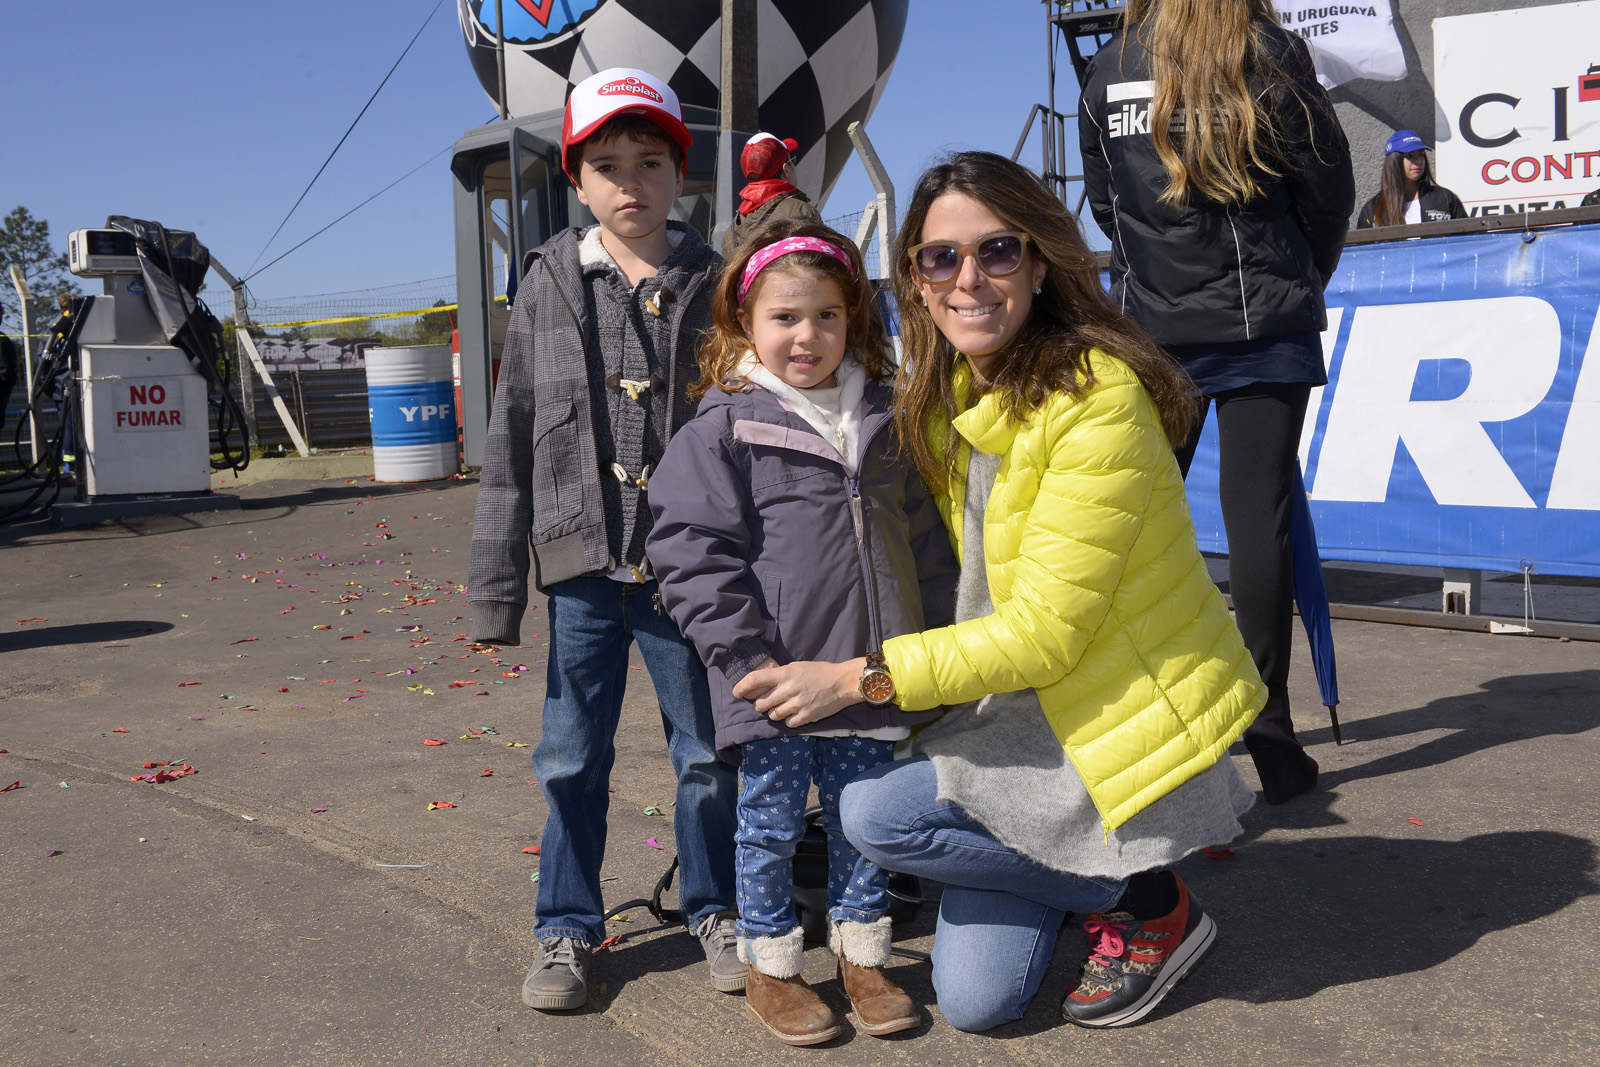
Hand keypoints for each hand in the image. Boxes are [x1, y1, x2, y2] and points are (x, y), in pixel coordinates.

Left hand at [732, 658, 864, 726]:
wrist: (842, 683)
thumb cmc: (820, 672)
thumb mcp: (797, 666)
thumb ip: (780, 675)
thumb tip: (762, 684)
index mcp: (785, 674)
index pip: (755, 679)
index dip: (742, 687)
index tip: (736, 692)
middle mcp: (788, 689)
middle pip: (761, 704)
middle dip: (760, 705)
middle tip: (766, 703)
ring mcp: (796, 704)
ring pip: (773, 715)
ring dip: (775, 713)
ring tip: (785, 707)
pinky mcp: (805, 717)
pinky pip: (787, 723)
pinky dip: (788, 720)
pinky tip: (795, 713)